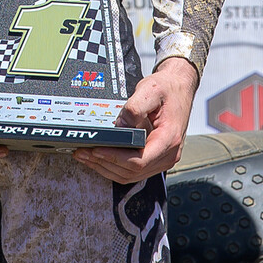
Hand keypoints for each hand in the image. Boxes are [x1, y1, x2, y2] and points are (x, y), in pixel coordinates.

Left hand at [77, 56, 198, 182]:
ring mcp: (162, 158)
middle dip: (104, 163)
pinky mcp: (154, 158)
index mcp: (168, 139)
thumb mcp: (151, 89)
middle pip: (132, 171)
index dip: (115, 158)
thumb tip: (120, 125)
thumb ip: (135, 107)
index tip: (97, 150)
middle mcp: (168, 154)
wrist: (178, 88)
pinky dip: (114, 166)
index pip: (139, 160)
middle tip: (83, 152)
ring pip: (131, 175)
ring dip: (106, 168)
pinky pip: (133, 170)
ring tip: (86, 156)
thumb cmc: (168, 89)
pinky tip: (99, 158)